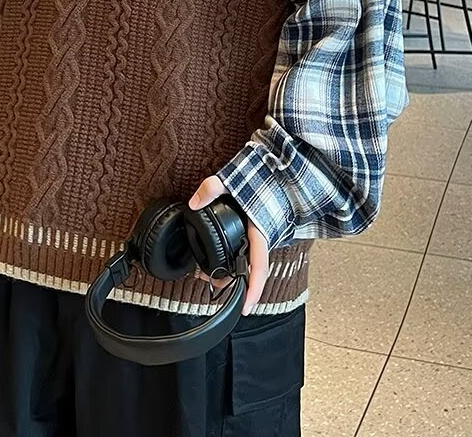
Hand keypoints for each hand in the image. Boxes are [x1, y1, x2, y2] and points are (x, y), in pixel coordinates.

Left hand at [189, 176, 269, 315]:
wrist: (278, 164)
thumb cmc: (261, 173)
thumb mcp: (232, 178)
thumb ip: (212, 189)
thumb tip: (194, 203)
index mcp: (261, 230)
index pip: (259, 266)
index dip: (253, 289)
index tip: (246, 307)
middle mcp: (266, 236)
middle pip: (252, 270)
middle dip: (233, 283)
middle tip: (209, 284)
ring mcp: (263, 233)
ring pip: (249, 261)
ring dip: (231, 270)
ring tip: (207, 272)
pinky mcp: (259, 229)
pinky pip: (248, 251)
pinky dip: (234, 258)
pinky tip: (219, 255)